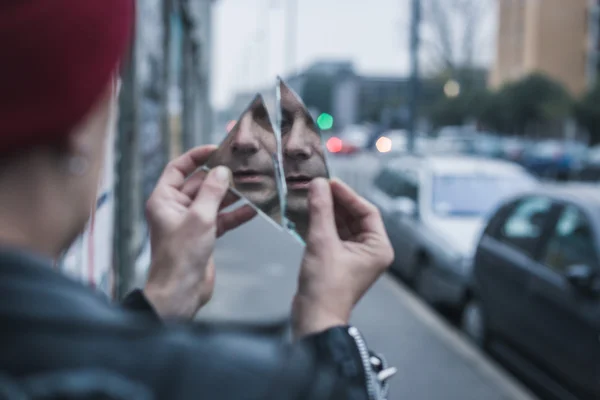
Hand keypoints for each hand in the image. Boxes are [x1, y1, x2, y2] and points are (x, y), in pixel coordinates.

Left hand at [143, 146, 256, 318]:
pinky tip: (253, 209)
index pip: (178, 168)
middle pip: (199, 184)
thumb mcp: (200, 218)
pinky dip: (235, 214)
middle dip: (220, 177)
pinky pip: (221, 219)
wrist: (181, 292)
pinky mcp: (204, 236)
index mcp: (164, 199)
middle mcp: (175, 208)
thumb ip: (213, 192)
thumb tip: (222, 171)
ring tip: (252, 186)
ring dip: (231, 196)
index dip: (196, 157)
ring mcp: (190, 222)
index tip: (216, 150)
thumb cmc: (181, 256)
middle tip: (241, 168)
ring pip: (213, 201)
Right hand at [292, 178, 393, 337]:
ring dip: (325, 213)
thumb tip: (318, 185)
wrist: (313, 318)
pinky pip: (331, 236)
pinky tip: (306, 215)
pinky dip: (320, 225)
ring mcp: (354, 257)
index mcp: (378, 248)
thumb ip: (321, 210)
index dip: (348, 195)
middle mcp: (370, 251)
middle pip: (353, 217)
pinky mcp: (338, 261)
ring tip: (309, 198)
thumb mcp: (322, 242)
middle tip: (317, 187)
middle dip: (335, 202)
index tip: (330, 183)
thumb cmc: (326, 289)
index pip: (367, 211)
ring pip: (341, 225)